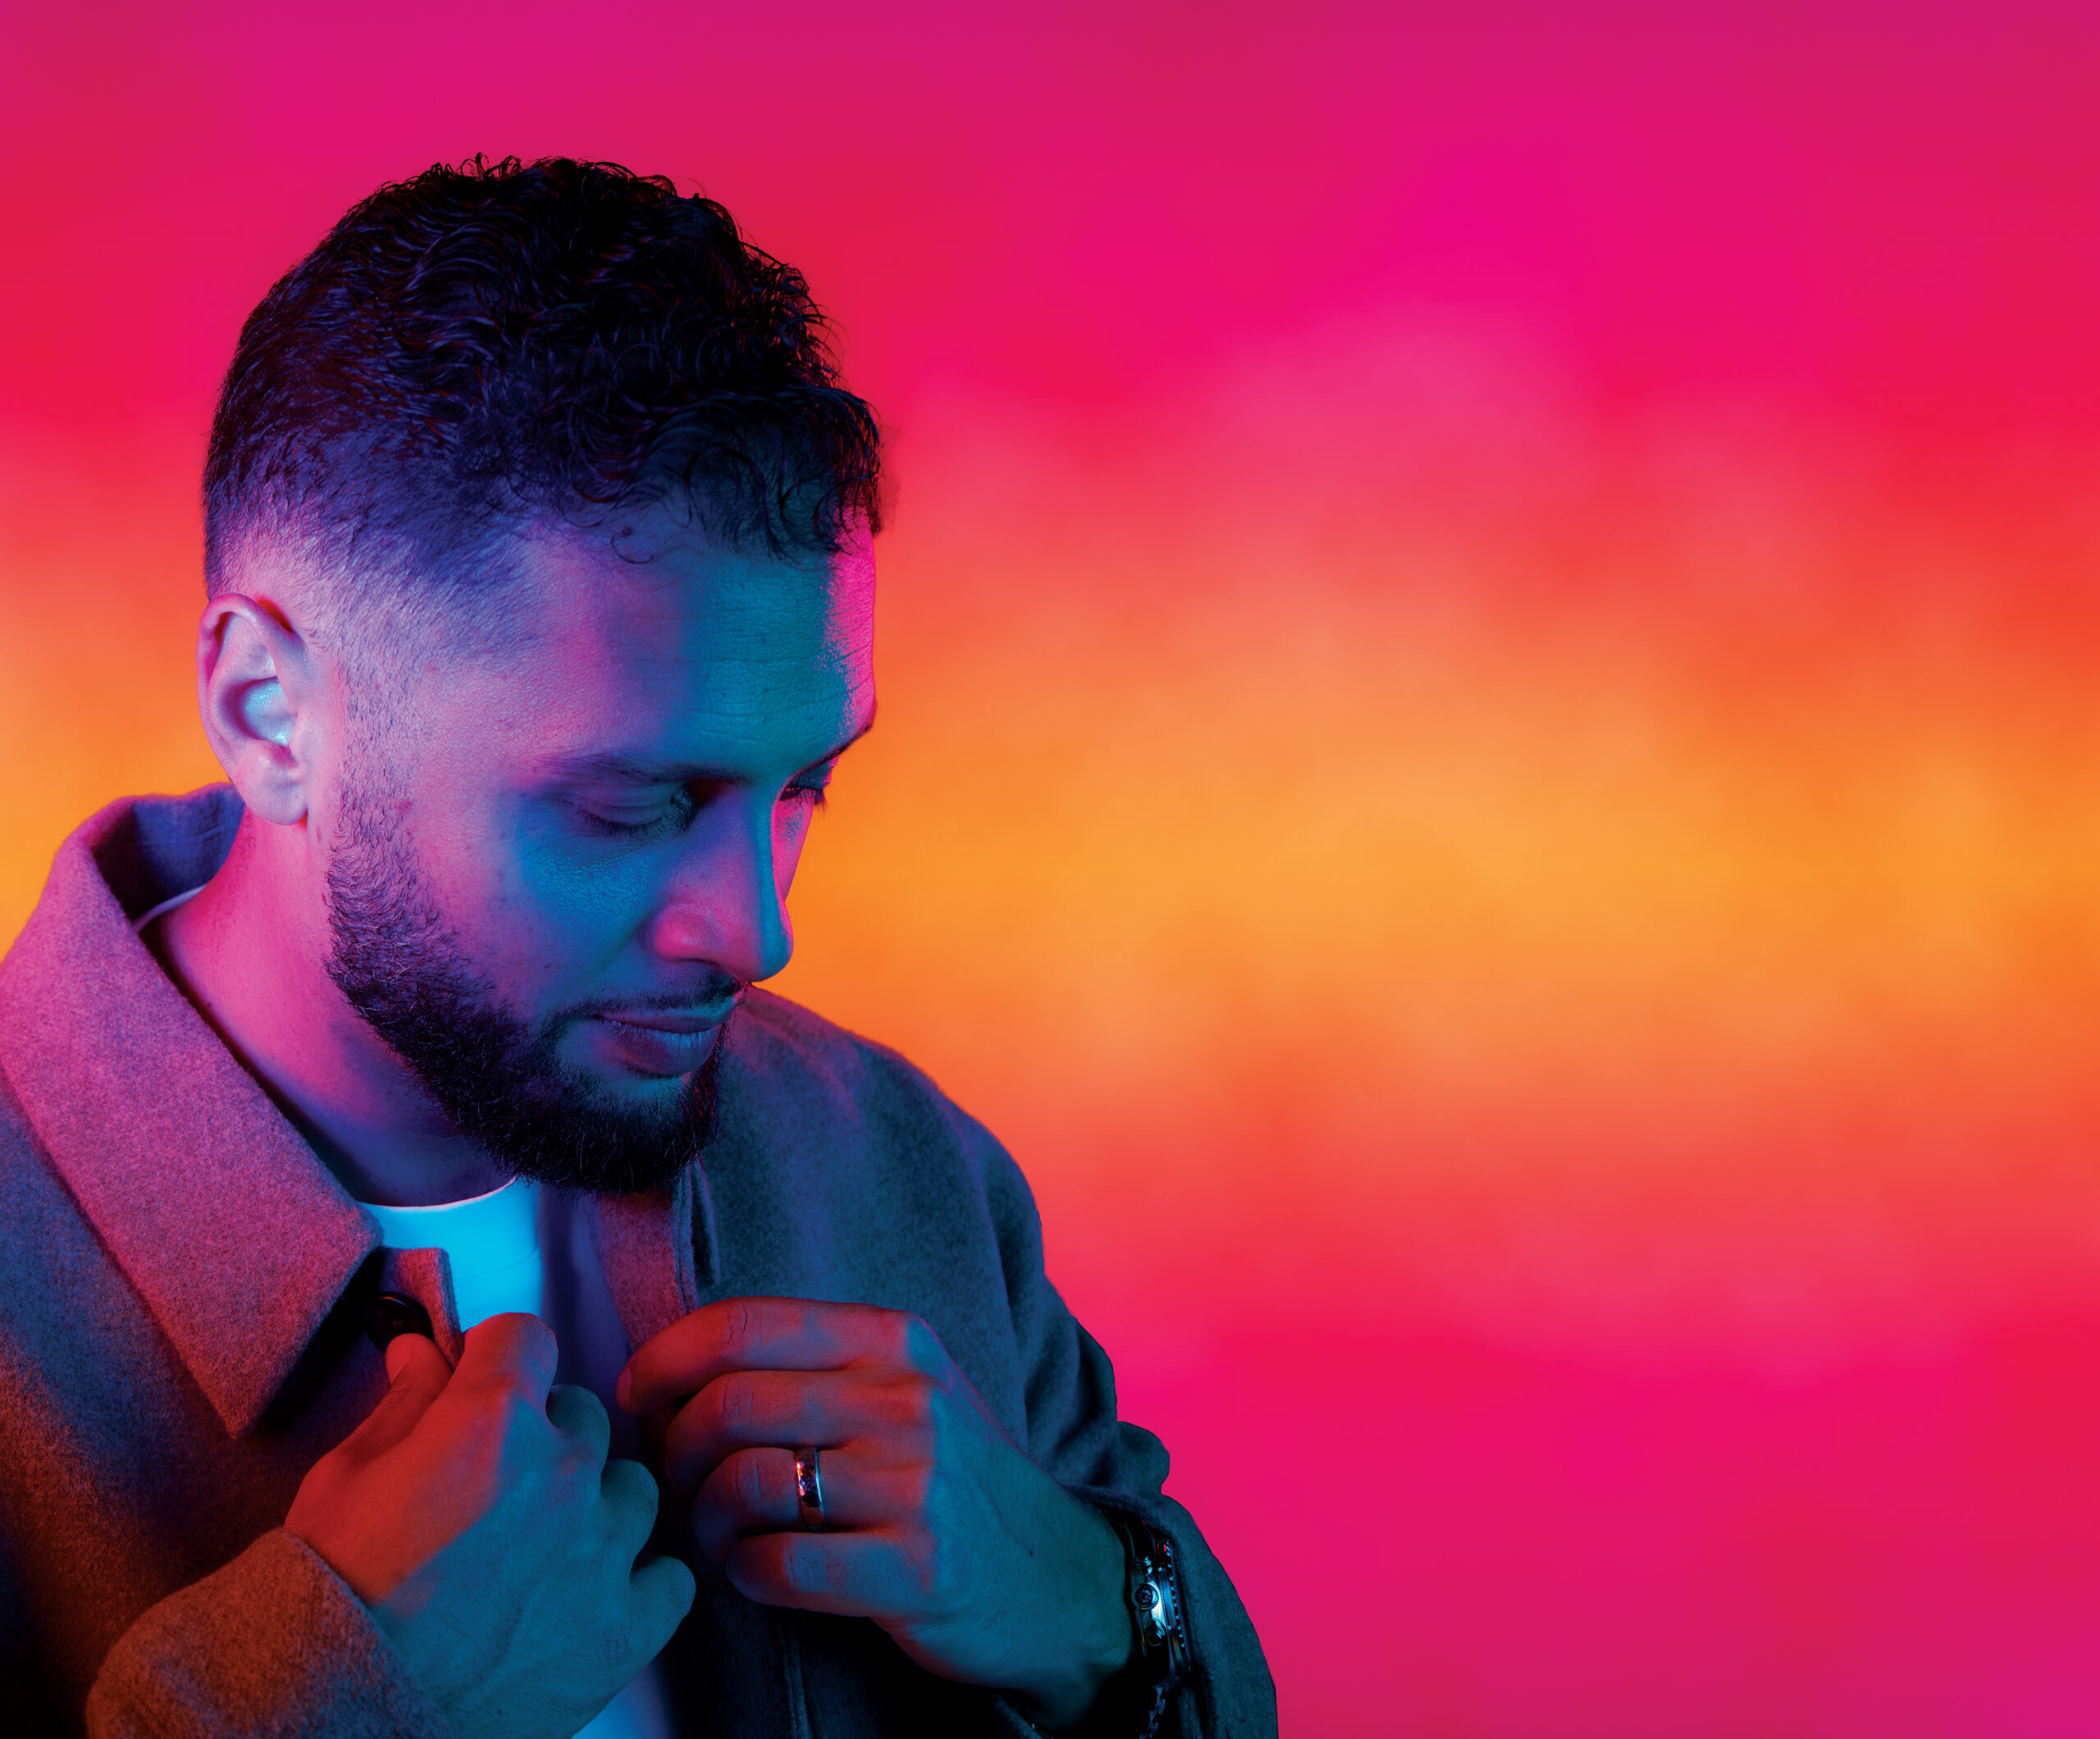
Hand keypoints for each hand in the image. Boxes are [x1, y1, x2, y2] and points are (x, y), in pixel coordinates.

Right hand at [287, 1315, 695, 1738]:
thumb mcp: (344, 1478)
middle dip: (542, 1434)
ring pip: (631, 1487)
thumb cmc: (331, 1598)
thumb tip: (422, 1351)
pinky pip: (670, 1579)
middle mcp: (562, 1473)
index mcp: (492, 1422)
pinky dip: (640, 1582)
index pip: (525, 1337)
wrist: (335, 1713)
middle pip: (581, 1413)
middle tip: (496, 1485)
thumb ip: (404, 1403)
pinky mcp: (622, 1628)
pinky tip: (596, 1593)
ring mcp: (601, 1552)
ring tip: (545, 1544)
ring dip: (595, 1503)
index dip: (497, 1357)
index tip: (484, 1381)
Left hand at [618, 1298, 1133, 1731]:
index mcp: (895, 1340)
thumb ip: (815, 1362)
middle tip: (675, 1479)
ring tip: (716, 1533)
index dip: (666, 1360)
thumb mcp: (906, 1387)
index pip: (745, 1323)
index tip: (637, 1397)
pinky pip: (777, 1567)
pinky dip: (742, 1575)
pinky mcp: (915, 1569)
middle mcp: (907, 1400)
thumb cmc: (954, 1478)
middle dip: (674, 1449)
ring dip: (702, 1519)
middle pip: (729, 1405)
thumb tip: (679, 1366)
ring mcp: (916, 1485)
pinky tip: (756, 1572)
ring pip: (742, 1485)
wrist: (1056, 1574)